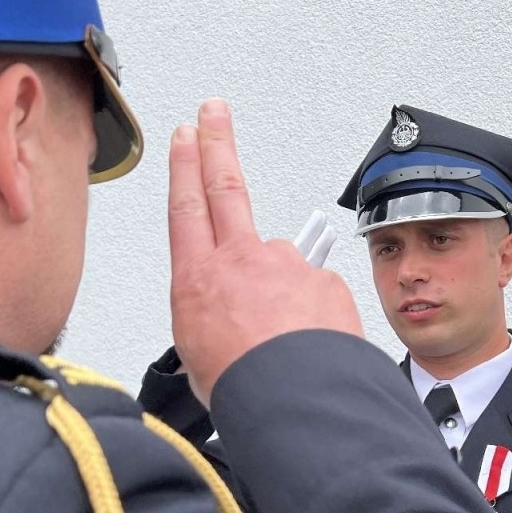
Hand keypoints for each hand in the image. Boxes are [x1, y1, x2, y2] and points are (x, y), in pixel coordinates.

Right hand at [168, 99, 362, 403]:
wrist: (297, 401)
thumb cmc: (245, 388)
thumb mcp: (199, 358)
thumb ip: (211, 322)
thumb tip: (228, 321)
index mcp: (199, 279)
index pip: (187, 207)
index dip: (186, 167)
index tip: (186, 136)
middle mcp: (243, 261)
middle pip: (226, 188)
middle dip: (218, 143)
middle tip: (215, 112)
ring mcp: (288, 266)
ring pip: (282, 271)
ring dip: (282, 298)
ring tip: (283, 344)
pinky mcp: (325, 281)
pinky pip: (317, 297)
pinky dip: (314, 319)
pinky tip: (310, 348)